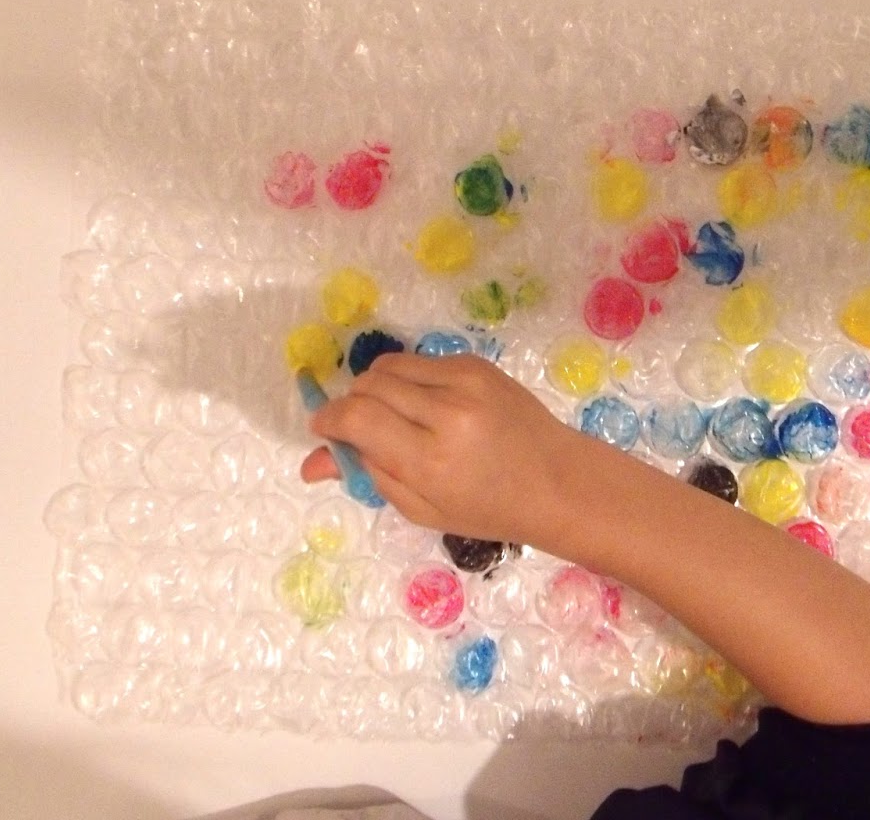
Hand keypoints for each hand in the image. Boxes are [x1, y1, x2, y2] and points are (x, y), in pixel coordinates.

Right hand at [299, 353, 595, 545]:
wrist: (557, 481)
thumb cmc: (488, 508)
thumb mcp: (421, 507)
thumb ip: (367, 475)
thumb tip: (311, 460)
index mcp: (431, 458)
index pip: (357, 418)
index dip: (329, 420)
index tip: (323, 429)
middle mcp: (447, 412)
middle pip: (367, 386)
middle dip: (351, 405)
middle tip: (359, 430)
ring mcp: (465, 381)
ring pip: (389, 366)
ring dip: (375, 388)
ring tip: (392, 418)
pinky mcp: (477, 364)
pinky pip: (419, 362)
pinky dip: (407, 381)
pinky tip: (424, 407)